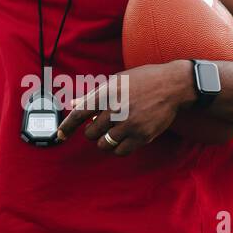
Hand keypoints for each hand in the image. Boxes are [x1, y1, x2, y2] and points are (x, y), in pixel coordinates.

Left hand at [56, 60, 193, 155]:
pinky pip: (120, 151)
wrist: (173, 86)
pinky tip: (123, 139)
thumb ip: (94, 94)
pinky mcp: (141, 136)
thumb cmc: (144, 81)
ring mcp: (129, 124)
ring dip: (105, 141)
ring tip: (114, 132)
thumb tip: (74, 103)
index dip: (66, 127)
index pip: (80, 114)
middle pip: (91, 133)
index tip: (59, 135)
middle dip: (93, 132)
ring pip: (104, 144)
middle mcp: (116, 110)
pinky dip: (117, 148)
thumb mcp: (117, 81)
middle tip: (103, 125)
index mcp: (107, 93)